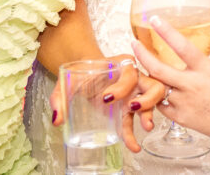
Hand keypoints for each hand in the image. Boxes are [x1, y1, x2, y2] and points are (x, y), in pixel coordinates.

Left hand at [48, 54, 163, 153]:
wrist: (84, 74)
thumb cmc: (82, 72)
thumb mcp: (69, 79)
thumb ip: (60, 96)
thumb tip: (57, 119)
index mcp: (121, 64)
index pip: (130, 73)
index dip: (122, 86)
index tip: (106, 97)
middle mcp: (133, 77)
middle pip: (152, 84)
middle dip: (147, 99)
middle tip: (134, 109)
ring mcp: (134, 92)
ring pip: (152, 100)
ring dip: (149, 113)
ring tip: (145, 127)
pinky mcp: (130, 107)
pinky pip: (135, 120)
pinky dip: (134, 133)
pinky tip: (133, 145)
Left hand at [130, 15, 209, 147]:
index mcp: (205, 69)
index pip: (182, 46)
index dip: (166, 31)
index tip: (154, 20)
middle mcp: (192, 85)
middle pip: (158, 69)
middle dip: (142, 54)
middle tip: (134, 43)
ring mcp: (184, 103)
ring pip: (155, 88)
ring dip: (145, 76)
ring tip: (138, 66)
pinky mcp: (180, 117)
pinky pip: (160, 104)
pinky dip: (155, 95)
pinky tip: (152, 88)